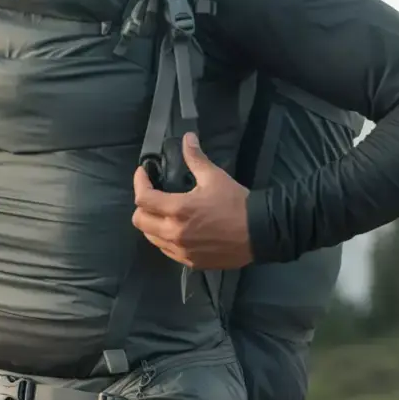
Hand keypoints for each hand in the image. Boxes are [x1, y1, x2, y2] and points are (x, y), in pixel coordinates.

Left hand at [132, 132, 253, 269]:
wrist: (259, 233)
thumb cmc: (236, 203)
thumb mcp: (214, 177)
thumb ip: (195, 158)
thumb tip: (187, 138)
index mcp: (178, 209)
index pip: (143, 198)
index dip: (139, 182)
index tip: (143, 174)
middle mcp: (174, 233)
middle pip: (139, 221)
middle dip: (141, 205)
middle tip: (151, 195)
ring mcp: (180, 250)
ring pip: (150, 238)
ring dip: (151, 223)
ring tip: (161, 212)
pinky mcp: (189, 262)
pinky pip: (166, 250)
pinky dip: (164, 238)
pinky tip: (175, 229)